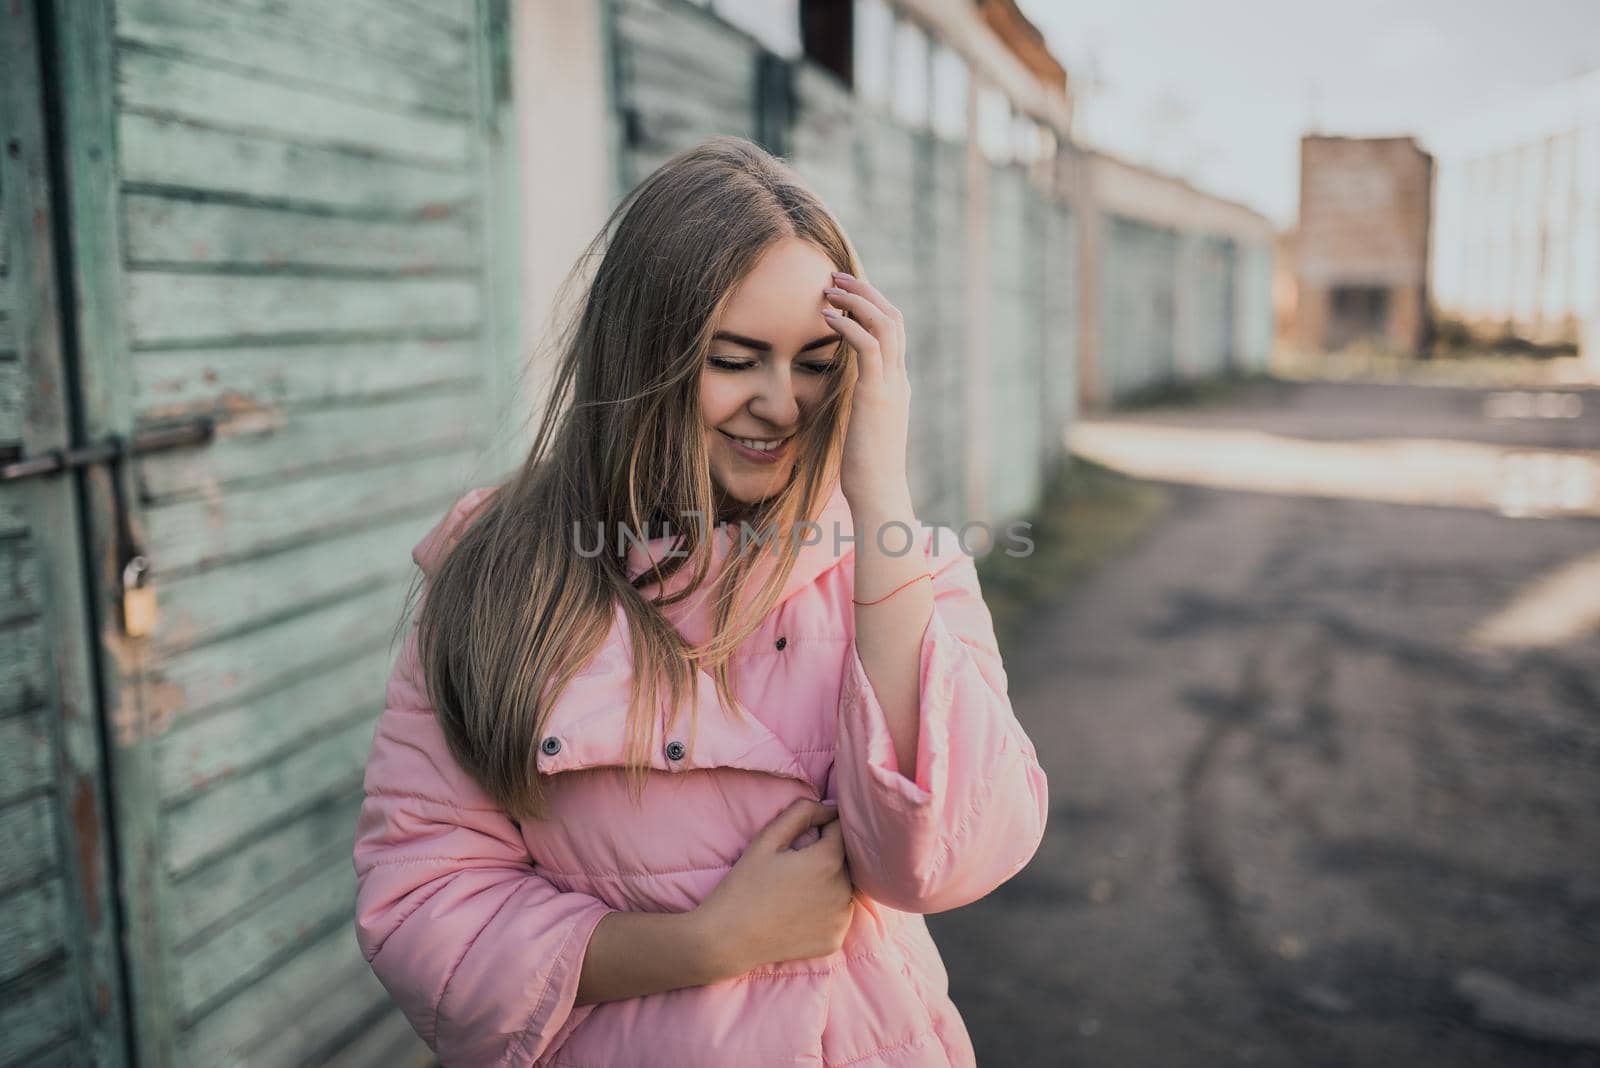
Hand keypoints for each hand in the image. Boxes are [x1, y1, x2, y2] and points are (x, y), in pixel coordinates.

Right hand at [691, 799, 855, 978]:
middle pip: (846, 860)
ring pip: (845, 887)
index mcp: (828, 860)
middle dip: (827, 856)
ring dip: (830, 883)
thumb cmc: (744, 884)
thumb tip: (832, 807)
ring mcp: (841, 918)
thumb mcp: (767, 839)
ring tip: (796, 891)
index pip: (841, 829)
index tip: (802, 840)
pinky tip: (799, 913)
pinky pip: (838, 915)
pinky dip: (826, 910)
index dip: (822, 829)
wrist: (728, 939)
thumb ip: (802, 813)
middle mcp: (843, 890)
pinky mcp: (835, 939)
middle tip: (794, 868)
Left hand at [822, 272, 911, 507]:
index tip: (844, 293)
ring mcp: (892, 386)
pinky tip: (827, 317)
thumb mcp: (863, 426)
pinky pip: (869, 347)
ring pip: (885, 324)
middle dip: (866, 292)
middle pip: (894, 317)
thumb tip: (842, 395)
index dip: (872, 305)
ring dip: (857, 300)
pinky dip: (849, 325)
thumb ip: (858, 403)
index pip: (893, 331)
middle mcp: (900, 379)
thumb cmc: (866, 467)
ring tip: (829, 288)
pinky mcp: (877, 395)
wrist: (879, 493)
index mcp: (897, 384)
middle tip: (836, 277)